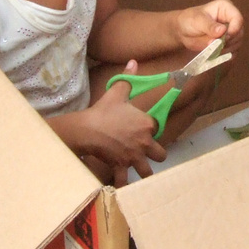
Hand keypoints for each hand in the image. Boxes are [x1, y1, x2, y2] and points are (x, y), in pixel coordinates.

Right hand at [84, 62, 166, 179]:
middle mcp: (144, 143)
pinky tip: (124, 186)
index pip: (157, 128)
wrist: (88, 128)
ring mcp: (134, 157)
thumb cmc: (104, 110)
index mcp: (147, 124)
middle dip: (156, 154)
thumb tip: (133, 62)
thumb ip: (128, 78)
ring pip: (148, 171)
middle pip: (161, 154)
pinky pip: (125, 180)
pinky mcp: (121, 166)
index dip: (152, 130)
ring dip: (145, 172)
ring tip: (140, 170)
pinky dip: (124, 184)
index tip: (144, 129)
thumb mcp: (117, 92)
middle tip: (147, 152)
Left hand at [175, 0, 243, 53]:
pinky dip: (225, 55)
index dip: (234, 30)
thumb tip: (222, 31)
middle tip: (215, 45)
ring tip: (212, 49)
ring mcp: (231, 33)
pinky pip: (232, 52)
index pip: (238, 19)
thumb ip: (209, 26)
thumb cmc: (190, 20)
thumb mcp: (197, 20)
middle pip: (239, 33)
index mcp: (226, 8)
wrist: (183, 31)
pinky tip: (215, 54)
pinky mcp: (228, 44)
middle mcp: (231, 20)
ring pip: (237, 44)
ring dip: (226, 50)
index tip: (225, 39)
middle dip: (229, 42)